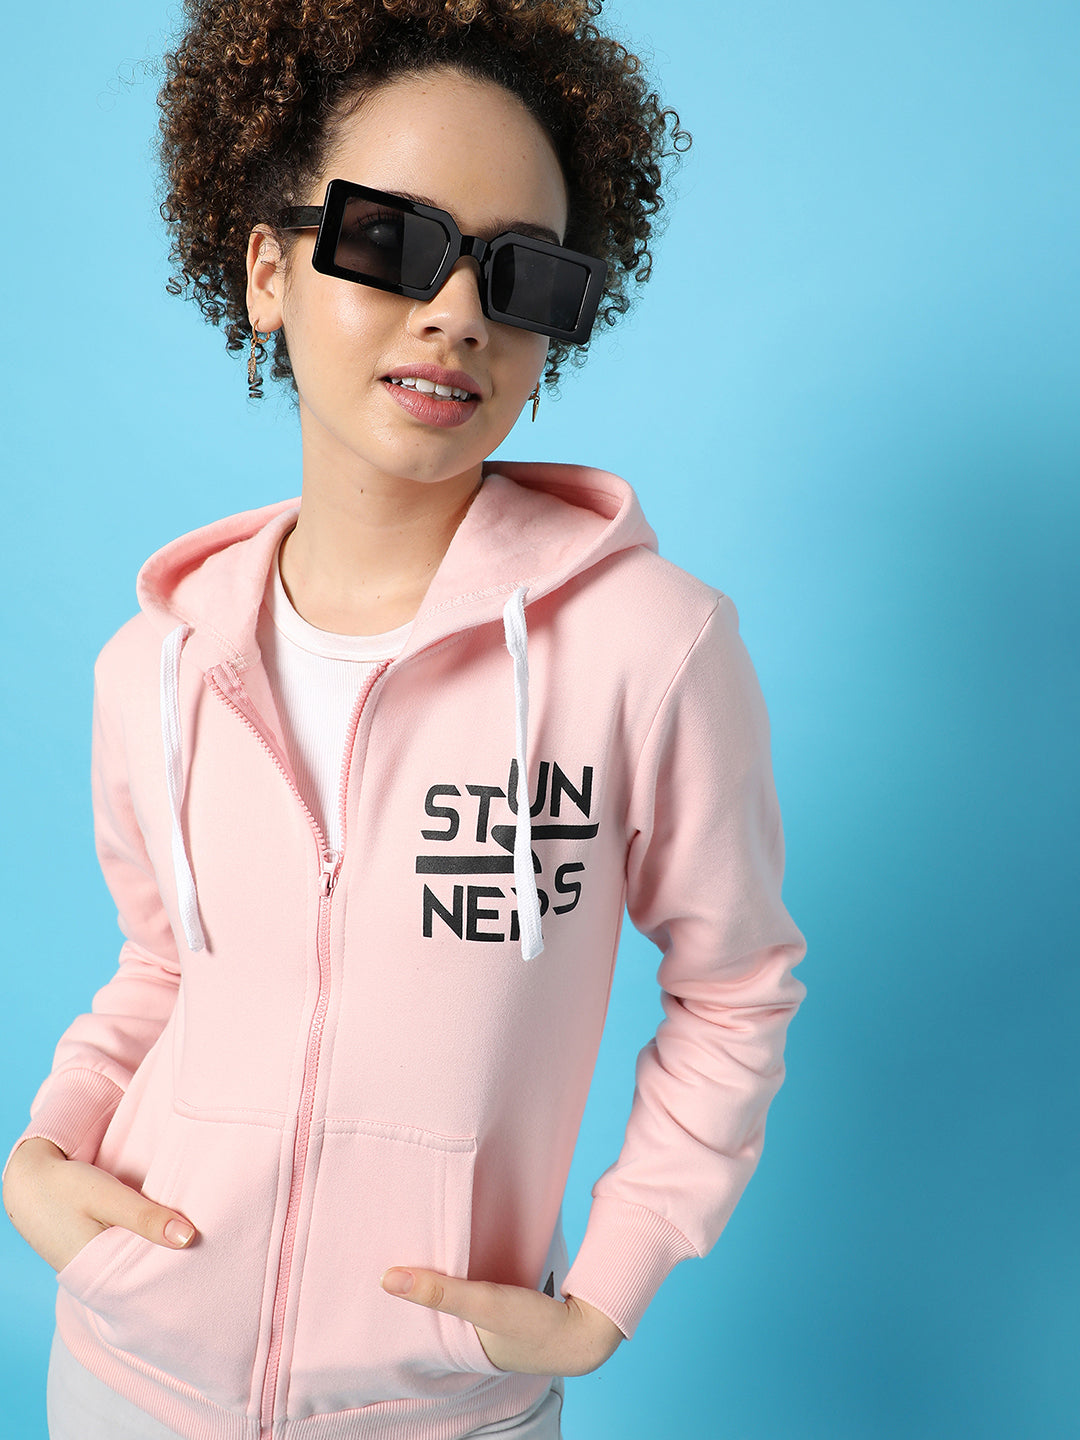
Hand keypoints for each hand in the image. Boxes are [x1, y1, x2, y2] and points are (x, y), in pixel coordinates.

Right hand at [2, 1137, 197, 1273]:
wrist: (28, 1180)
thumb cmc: (66, 1186)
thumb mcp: (108, 1197)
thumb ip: (146, 1217)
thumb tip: (190, 1237)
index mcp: (95, 1272)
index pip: (144, 1286)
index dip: (175, 1278)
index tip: (210, 1266)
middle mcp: (92, 1278)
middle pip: (141, 1281)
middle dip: (170, 1270)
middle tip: (211, 1257)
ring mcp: (91, 1269)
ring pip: (134, 1269)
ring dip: (157, 1257)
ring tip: (195, 1249)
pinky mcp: (92, 1254)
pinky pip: (123, 1258)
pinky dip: (143, 1250)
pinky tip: (166, 1238)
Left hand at [379, 1266, 624, 1376]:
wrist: (586, 1328)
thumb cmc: (533, 1326)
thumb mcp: (482, 1304)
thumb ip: (440, 1290)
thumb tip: (386, 1279)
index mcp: (453, 1350)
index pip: (410, 1329)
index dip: (389, 1309)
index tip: (369, 1277)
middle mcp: (464, 1341)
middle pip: (426, 1313)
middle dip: (410, 1288)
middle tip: (384, 1253)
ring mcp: (484, 1327)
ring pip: (449, 1299)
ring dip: (436, 1278)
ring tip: (411, 1246)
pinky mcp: (502, 1310)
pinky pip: (470, 1290)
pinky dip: (460, 1274)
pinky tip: (455, 1252)